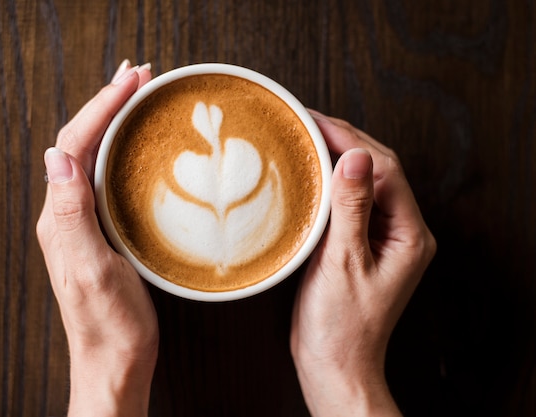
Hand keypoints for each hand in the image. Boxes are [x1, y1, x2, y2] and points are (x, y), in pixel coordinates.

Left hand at [36, 61, 157, 416]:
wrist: (116, 361)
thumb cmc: (109, 324)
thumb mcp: (91, 269)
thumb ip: (73, 213)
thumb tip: (57, 156)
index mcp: (62, 216)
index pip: (76, 146)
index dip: (102, 107)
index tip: (131, 81)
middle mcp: (68, 213)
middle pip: (83, 143)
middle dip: (109, 103)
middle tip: (139, 76)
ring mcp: (85, 222)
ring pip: (96, 157)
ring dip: (115, 121)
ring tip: (138, 96)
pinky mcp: (104, 231)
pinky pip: (108, 178)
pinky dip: (124, 150)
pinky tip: (140, 146)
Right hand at [290, 112, 435, 415]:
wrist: (334, 362)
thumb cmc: (341, 324)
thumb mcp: (343, 262)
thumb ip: (351, 207)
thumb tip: (356, 155)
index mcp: (409, 234)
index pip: (385, 168)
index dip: (350, 139)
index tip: (316, 121)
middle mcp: (402, 231)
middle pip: (379, 169)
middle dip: (345, 140)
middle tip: (307, 121)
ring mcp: (382, 236)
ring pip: (364, 181)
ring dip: (337, 156)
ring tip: (307, 136)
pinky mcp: (361, 243)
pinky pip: (350, 200)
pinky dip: (330, 181)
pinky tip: (310, 172)